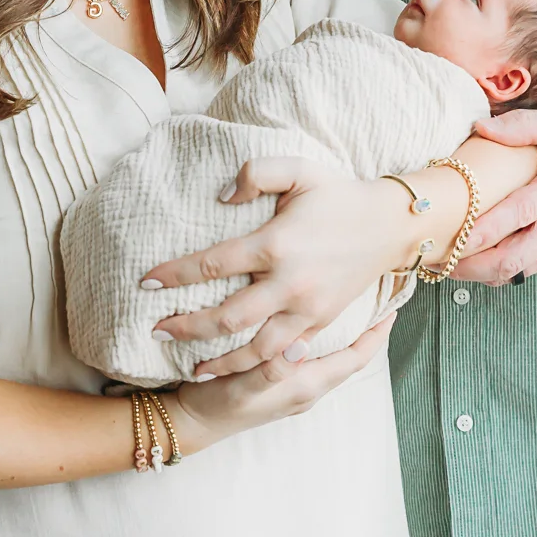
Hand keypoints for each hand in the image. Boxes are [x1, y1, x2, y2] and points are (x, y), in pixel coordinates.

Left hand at [141, 157, 407, 376]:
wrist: (389, 225)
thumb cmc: (339, 194)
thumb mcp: (300, 168)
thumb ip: (258, 172)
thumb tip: (223, 195)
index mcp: (277, 244)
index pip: (213, 263)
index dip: (176, 274)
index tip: (147, 280)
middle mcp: (290, 282)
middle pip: (227, 317)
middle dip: (188, 327)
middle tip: (157, 330)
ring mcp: (307, 308)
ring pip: (256, 348)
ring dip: (221, 360)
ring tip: (192, 366)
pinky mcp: (321, 322)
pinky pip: (285, 353)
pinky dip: (257, 365)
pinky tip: (236, 368)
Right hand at [169, 313, 394, 449]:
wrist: (191, 423)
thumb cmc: (218, 404)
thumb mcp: (244, 387)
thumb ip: (273, 368)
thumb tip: (300, 344)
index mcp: (307, 385)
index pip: (357, 358)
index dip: (377, 334)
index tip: (394, 306)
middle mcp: (308, 388)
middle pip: (350, 355)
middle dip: (367, 329)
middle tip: (378, 296)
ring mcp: (295, 387)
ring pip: (332, 355)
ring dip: (345, 332)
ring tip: (353, 303)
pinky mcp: (280, 382)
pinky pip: (312, 356)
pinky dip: (321, 337)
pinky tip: (311, 320)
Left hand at [451, 109, 536, 284]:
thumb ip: (524, 125)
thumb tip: (480, 127)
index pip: (521, 213)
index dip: (488, 228)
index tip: (458, 235)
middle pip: (514, 258)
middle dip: (472, 265)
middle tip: (435, 257)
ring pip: (514, 273)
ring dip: (477, 273)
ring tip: (442, 262)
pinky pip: (522, 273)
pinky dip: (494, 273)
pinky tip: (469, 262)